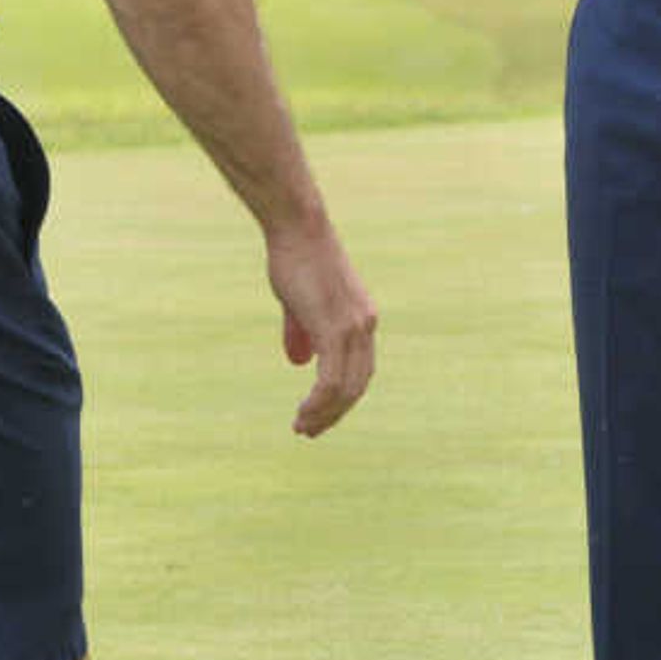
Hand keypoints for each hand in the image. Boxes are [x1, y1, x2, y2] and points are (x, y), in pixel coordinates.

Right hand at [262, 217, 376, 436]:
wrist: (297, 228)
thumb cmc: (295, 258)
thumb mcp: (300, 301)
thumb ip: (303, 332)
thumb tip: (300, 363)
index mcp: (363, 319)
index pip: (361, 372)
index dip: (342, 398)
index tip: (320, 415)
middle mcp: (366, 326)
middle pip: (357, 386)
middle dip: (334, 413)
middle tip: (310, 431)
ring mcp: (353, 328)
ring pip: (345, 389)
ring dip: (323, 414)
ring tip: (302, 428)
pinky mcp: (335, 328)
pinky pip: (331, 380)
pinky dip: (318, 403)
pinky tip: (304, 414)